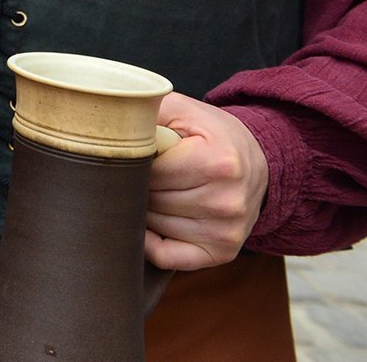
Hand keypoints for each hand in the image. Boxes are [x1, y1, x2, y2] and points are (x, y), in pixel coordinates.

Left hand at [144, 92, 268, 270]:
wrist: (260, 161)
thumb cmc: (212, 135)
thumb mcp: (183, 110)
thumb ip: (144, 111)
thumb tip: (106, 125)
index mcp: (218, 163)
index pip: (150, 173)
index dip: (133, 163)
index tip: (134, 155)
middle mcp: (226, 201)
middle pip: (151, 200)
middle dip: (136, 185)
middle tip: (138, 173)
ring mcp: (226, 231)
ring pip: (154, 225)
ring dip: (143, 209)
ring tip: (151, 190)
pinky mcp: (223, 252)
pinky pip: (167, 257)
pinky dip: (149, 242)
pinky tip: (149, 223)